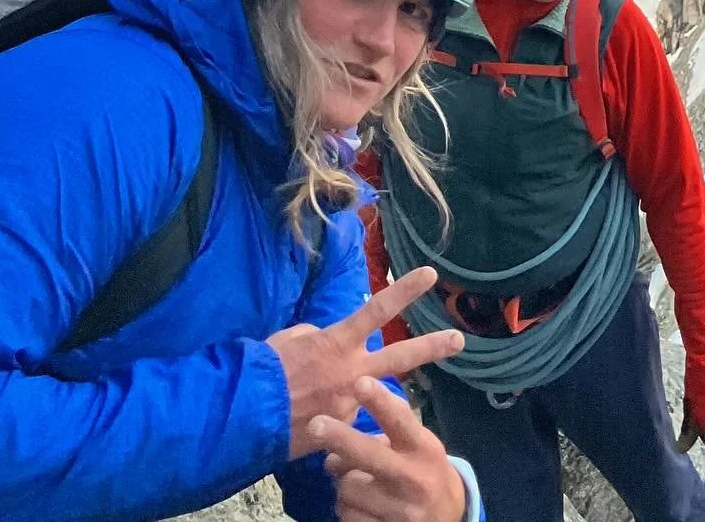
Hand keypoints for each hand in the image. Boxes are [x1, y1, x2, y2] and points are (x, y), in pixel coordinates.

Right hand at [266, 266, 463, 459]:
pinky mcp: (339, 430)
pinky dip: (334, 416)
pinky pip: (345, 419)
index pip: (378, 309)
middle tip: (459, 339)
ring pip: (375, 396)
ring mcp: (348, 403)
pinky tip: (312, 419)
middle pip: (401, 356)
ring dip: (376, 398)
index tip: (430, 274)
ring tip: (370, 399)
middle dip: (431, 347)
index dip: (406, 290)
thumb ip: (315, 336)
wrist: (245, 416)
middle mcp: (351, 372)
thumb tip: (325, 339)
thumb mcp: (289, 339)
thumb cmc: (264, 370)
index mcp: (338, 343)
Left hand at [314, 376, 468, 521]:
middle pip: (368, 455)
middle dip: (340, 437)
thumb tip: (344, 424)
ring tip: (357, 481)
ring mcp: (398, 510)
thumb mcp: (420, 444)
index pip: (400, 421)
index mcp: (423, 449)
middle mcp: (412, 478)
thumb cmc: (424, 471)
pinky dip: (347, 508)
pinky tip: (362, 505)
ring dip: (343, 482)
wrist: (446, 519)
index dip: (379, 401)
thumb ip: (390, 430)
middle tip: (315, 424)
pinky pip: (346, 516)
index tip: (360, 381)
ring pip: (347, 487)